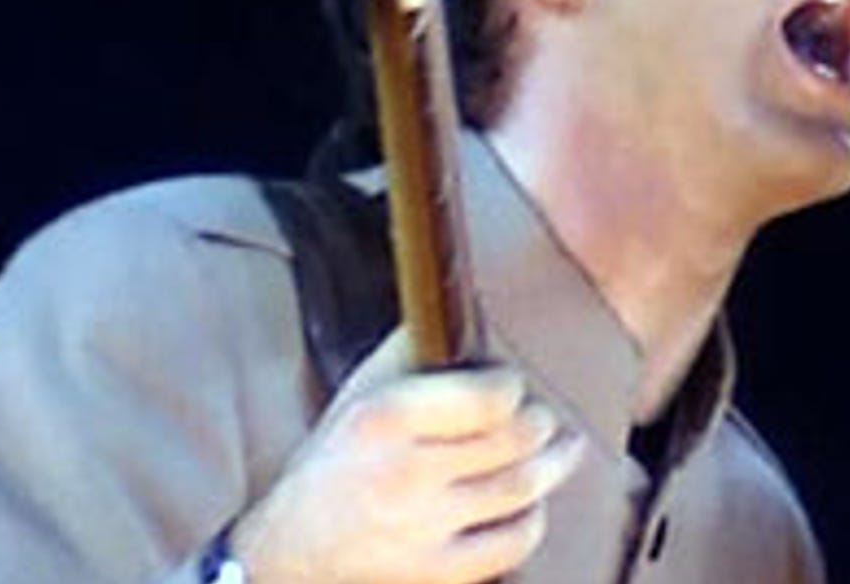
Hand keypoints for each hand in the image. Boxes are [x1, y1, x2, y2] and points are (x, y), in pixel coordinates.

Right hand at [229, 328, 586, 583]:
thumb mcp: (359, 393)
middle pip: (516, 441)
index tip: (514, 387)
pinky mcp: (433, 570)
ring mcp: (420, 526)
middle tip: (545, 420)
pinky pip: (511, 544)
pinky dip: (532, 521)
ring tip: (560, 452)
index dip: (513, 389)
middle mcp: (403, 471)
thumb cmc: (335, 459)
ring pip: (522, 489)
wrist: (288, 548)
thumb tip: (451, 294)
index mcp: (387, 417)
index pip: (489, 397)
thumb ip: (409, 347)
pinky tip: (532, 505)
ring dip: (551, 467)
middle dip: (542, 425)